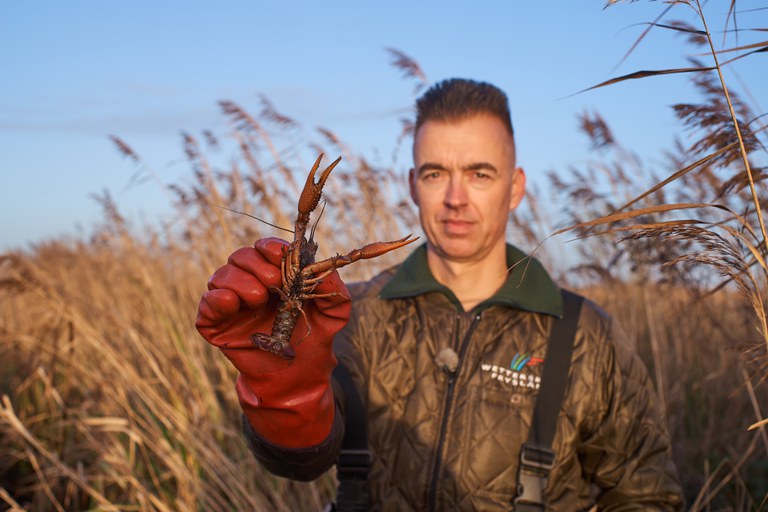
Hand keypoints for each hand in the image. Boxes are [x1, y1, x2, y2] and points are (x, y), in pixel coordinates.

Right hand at [196, 237, 350, 447]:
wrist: (299, 379)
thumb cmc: (314, 341)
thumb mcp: (334, 314)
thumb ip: (334, 288)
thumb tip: (323, 269)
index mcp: (274, 276)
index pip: (263, 249)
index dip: (270, 248)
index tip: (281, 256)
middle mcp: (249, 285)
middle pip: (240, 258)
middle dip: (255, 264)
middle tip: (272, 282)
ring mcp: (231, 305)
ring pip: (220, 276)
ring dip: (239, 281)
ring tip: (258, 299)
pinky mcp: (216, 326)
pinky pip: (206, 305)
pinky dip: (215, 299)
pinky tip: (231, 303)